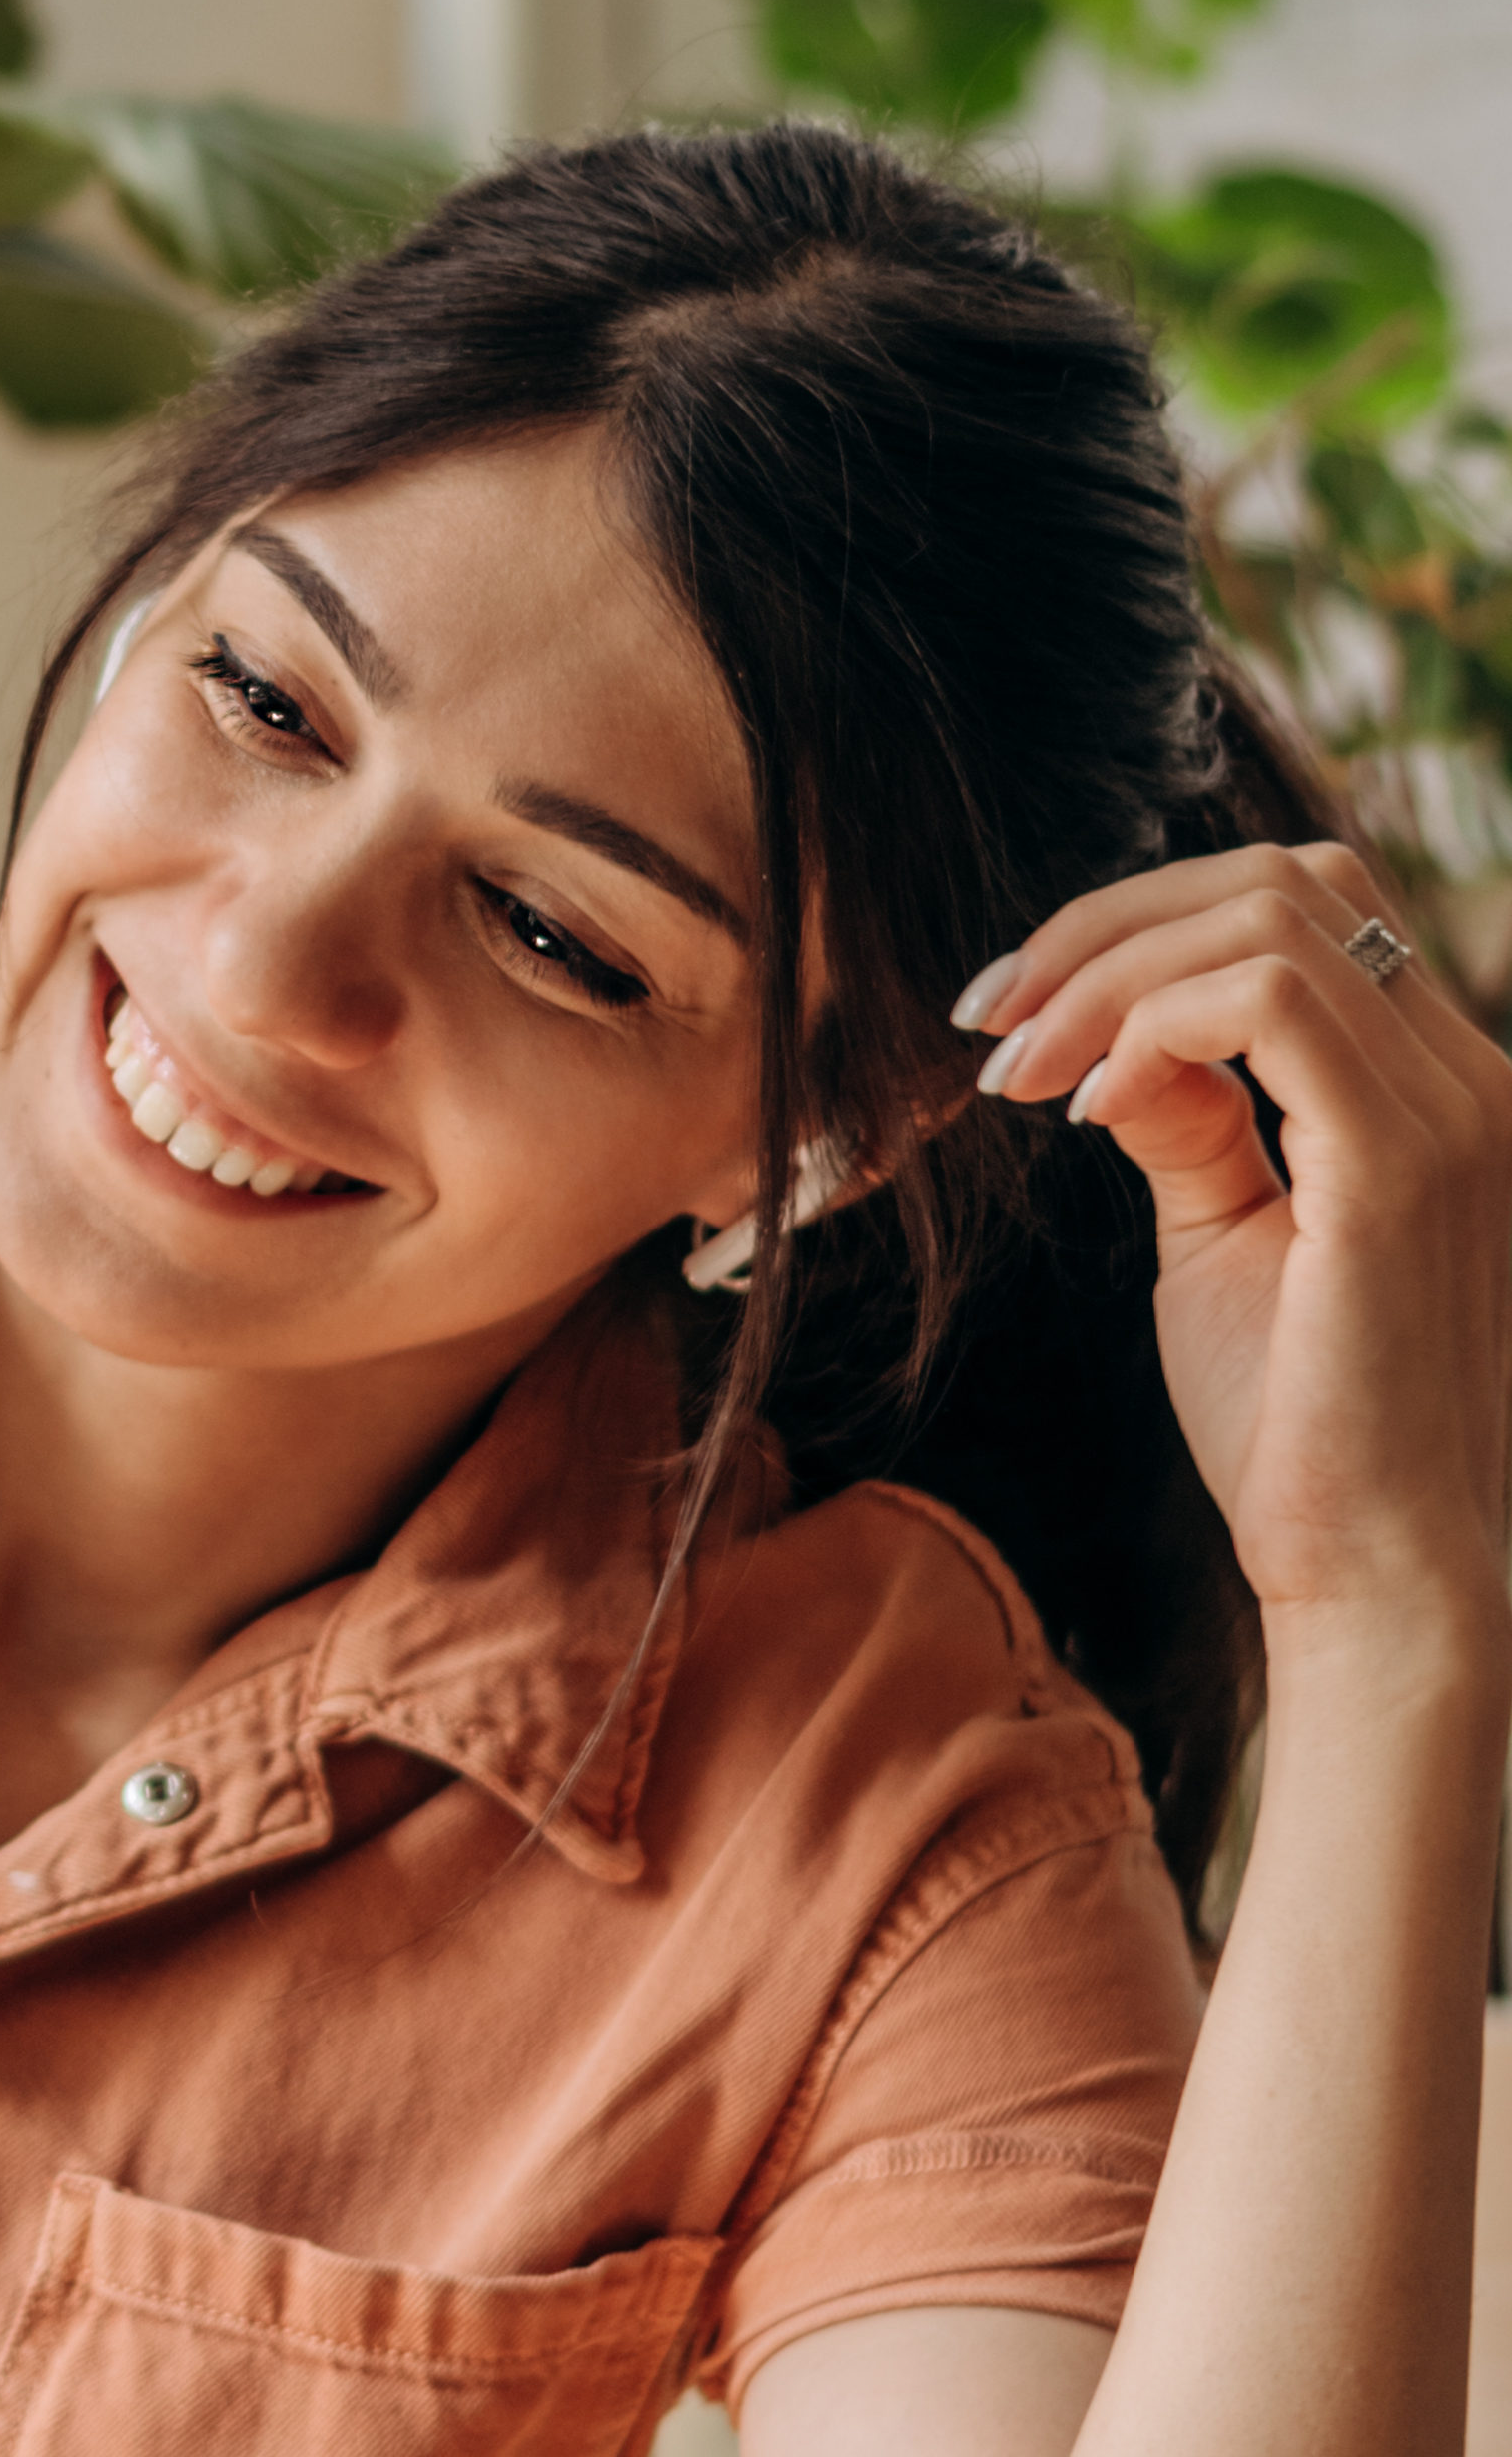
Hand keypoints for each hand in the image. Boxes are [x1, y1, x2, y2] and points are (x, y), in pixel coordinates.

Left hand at [965, 840, 1511, 1644]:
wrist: (1374, 1575)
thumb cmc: (1299, 1429)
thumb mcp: (1225, 1237)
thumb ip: (1190, 1119)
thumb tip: (1117, 1039)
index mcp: (1442, 1089)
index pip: (1310, 912)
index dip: (1147, 927)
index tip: (1020, 1017)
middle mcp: (1473, 1079)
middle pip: (1293, 881)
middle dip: (1112, 922)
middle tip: (992, 1018)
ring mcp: (1456, 1115)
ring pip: (1273, 920)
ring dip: (1107, 972)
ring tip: (1018, 1068)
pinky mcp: (1408, 1168)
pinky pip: (1269, 1003)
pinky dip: (1149, 1022)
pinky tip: (1082, 1107)